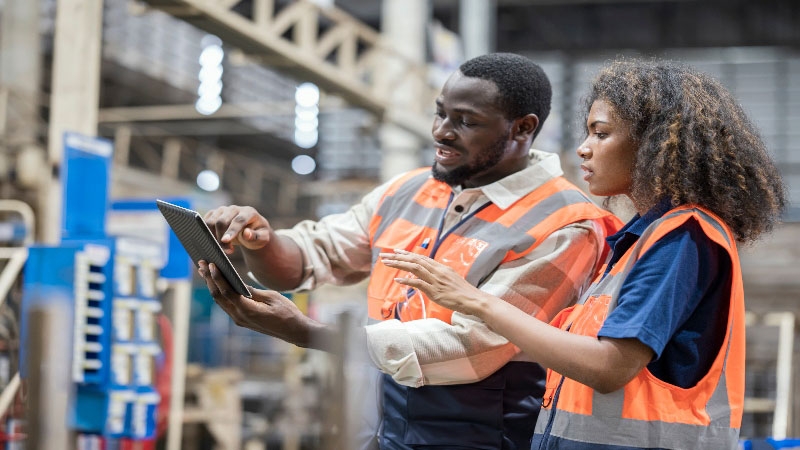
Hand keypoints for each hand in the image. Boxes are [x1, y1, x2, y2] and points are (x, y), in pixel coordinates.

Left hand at [198, 260, 314, 346]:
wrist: (294, 331)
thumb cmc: (287, 312)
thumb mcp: (271, 297)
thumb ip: (253, 291)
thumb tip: (238, 284)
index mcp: (247, 310)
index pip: (227, 292)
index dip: (217, 278)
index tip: (211, 264)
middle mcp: (239, 317)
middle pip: (218, 296)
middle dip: (209, 279)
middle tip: (202, 263)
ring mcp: (239, 320)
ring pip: (220, 301)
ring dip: (213, 285)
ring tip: (205, 271)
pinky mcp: (242, 319)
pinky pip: (227, 305)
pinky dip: (220, 292)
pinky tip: (218, 283)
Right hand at [204, 205, 272, 253]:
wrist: (251, 230)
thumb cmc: (258, 235)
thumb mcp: (262, 238)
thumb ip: (256, 236)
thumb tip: (246, 233)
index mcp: (249, 212)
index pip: (238, 220)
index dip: (231, 231)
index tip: (225, 241)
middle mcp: (234, 209)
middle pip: (222, 221)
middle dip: (221, 237)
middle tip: (227, 251)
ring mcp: (223, 210)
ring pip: (210, 222)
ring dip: (212, 237)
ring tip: (221, 248)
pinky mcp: (213, 214)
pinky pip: (204, 223)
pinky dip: (206, 233)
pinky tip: (213, 242)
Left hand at [379, 249, 488, 316]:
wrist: (473, 299)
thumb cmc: (463, 292)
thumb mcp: (450, 279)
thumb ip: (439, 275)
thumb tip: (429, 274)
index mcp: (440, 267)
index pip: (421, 258)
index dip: (407, 254)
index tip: (396, 252)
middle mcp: (437, 271)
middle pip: (414, 260)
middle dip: (398, 257)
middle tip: (384, 255)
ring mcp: (435, 280)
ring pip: (414, 268)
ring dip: (399, 265)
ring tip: (386, 263)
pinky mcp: (435, 291)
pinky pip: (419, 283)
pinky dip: (407, 280)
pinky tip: (397, 279)